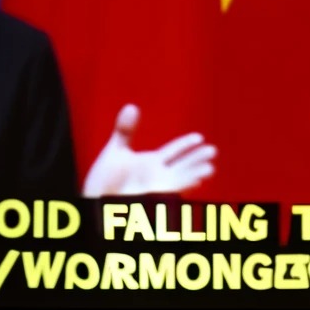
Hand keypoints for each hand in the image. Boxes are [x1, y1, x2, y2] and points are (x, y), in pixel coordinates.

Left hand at [81, 104, 216, 196]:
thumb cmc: (105, 178)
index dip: (186, 144)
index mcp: (153, 162)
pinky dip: (180, 190)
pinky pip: (169, 196)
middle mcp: (160, 176)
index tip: (199, 137)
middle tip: (213, 151)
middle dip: (197, 159)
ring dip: (194, 176)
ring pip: (181, 181)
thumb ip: (124, 131)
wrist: (97, 199)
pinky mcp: (153, 202)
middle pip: (184, 165)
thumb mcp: (115, 151)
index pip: (175, 151)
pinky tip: (192, 184)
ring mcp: (158, 190)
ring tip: (208, 170)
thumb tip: (131, 106)